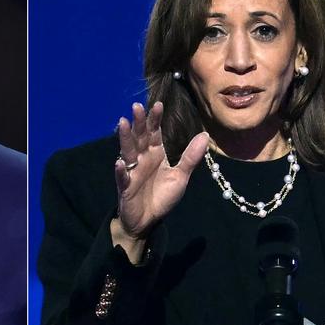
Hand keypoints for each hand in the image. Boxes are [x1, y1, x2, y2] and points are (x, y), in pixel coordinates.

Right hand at [112, 102, 207, 260]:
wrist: (148, 220)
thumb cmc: (162, 196)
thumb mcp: (180, 176)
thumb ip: (190, 157)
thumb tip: (204, 134)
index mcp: (155, 154)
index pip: (154, 132)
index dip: (155, 119)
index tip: (158, 105)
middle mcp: (142, 159)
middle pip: (139, 137)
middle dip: (138, 122)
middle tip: (137, 106)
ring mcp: (132, 171)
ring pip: (128, 152)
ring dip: (125, 138)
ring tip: (123, 123)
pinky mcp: (125, 187)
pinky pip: (122, 177)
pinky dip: (120, 171)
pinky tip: (119, 163)